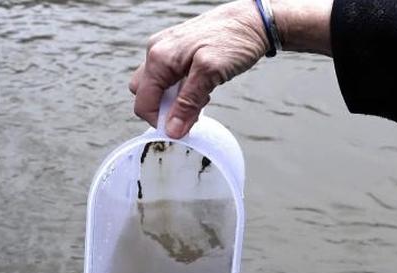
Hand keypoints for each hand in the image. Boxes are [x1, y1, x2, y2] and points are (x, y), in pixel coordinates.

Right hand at [129, 0, 332, 137]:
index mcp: (159, 57)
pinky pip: (169, 77)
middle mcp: (157, 51)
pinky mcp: (177, 51)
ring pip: (158, 86)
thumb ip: (188, 103)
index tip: (180, 130)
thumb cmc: (233, 39)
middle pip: (145, 94)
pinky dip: (181, 89)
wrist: (252, 19)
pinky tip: (202, 87)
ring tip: (202, 97)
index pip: (143, 102)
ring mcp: (166, 50)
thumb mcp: (210, 74)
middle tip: (192, 112)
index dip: (159, 121)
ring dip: (174, 100)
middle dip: (165, 109)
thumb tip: (172, 130)